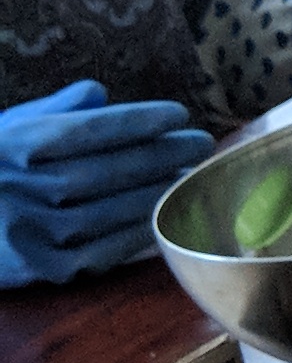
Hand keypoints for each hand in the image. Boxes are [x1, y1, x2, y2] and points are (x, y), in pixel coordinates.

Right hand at [0, 80, 209, 287]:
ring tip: (190, 177)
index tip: (178, 114)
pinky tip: (164, 217)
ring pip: (111, 212)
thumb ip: (54, 108)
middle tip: (201, 144)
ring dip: (158, 193)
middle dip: (162, 154)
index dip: (139, 121)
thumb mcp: (8, 127)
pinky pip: (103, 252)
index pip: (90, 130)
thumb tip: (100, 93)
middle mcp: (26, 188)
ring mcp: (35, 233)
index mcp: (17, 145)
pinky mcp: (43, 269)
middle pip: (108, 170)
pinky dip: (138, 234)